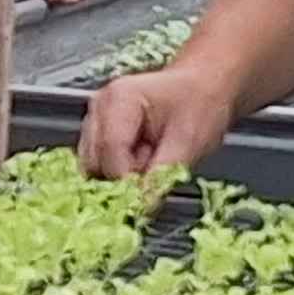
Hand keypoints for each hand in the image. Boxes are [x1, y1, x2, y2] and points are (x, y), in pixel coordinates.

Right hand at [78, 63, 238, 185]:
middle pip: (94, 162)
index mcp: (119, 99)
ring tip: (150, 159)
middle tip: (156, 167)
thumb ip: (162, 175)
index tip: (150, 194)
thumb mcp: (189, 141)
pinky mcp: (96, 134)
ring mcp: (94, 120)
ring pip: (92, 167)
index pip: (110, 152)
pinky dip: (118, 173)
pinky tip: (141, 160)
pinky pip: (97, 166)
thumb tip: (141, 206)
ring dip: (120, 176)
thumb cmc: (199, 105)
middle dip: (123, 178)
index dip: (129, 180)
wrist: (202, 88)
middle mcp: (98, 108)